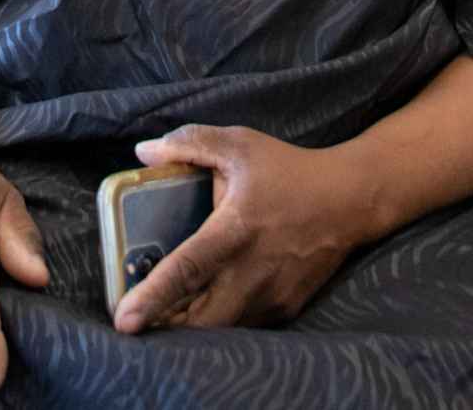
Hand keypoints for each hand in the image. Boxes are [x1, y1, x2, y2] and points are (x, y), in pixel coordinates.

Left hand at [114, 125, 380, 334]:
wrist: (348, 199)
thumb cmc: (288, 169)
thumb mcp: (238, 144)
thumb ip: (189, 143)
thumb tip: (143, 151)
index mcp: (235, 230)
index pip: (186, 270)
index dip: (152, 297)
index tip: (123, 319)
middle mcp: (253, 272)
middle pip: (200, 320)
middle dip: (166, 325)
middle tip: (139, 316)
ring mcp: (271, 296)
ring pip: (221, 329)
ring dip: (191, 326)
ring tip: (166, 311)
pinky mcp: (285, 308)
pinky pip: (243, 325)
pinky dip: (220, 320)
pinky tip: (206, 302)